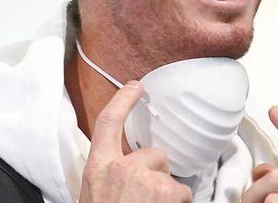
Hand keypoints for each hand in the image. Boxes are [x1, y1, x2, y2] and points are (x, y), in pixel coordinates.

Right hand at [80, 80, 192, 202]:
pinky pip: (184, 193)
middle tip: (145, 197)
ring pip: (168, 176)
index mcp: (98, 168)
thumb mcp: (94, 193)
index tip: (134, 86)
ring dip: (165, 193)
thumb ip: (107, 177)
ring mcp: (146, 179)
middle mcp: (121, 169)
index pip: (108, 121)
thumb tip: (118, 179)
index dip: (122, 100)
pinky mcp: (166, 191)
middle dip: (156, 173)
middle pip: (154, 153)